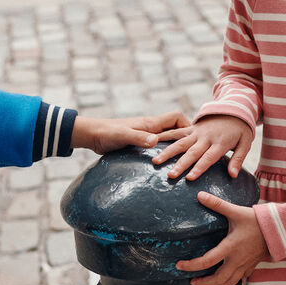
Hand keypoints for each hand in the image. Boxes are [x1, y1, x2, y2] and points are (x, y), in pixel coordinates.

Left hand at [71, 110, 191, 153]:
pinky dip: (165, 154)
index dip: (187, 126)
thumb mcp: (123, 136)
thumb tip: (156, 142)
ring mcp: (146, 136)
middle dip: (185, 139)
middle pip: (176, 129)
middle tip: (194, 154)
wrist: (91, 136)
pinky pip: (159, 147)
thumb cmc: (106, 134)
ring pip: (168, 139)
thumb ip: (139, 138)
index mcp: (151, 124)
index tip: (193, 140)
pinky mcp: (140, 144)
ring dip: (176, 148)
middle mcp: (151, 129)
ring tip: (183, 163)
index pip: (177, 118)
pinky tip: (166, 167)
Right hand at [152, 116, 253, 180]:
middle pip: (192, 153)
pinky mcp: (191, 128)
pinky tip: (152, 141)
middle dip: (180, 164)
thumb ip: (238, 159)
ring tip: (156, 161)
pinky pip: (176, 131)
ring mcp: (197, 132)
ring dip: (168, 152)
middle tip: (170, 175)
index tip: (189, 178)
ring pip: (180, 142)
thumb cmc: (241, 129)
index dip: (199, 168)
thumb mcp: (245, 143)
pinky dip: (165, 136)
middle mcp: (206, 137)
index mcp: (220, 143)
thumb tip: (233, 175)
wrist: (234, 108)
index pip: (208, 158)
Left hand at [176, 192, 267, 284]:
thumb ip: (217, 204)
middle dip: (203, 283)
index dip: (191, 266)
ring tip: (207, 282)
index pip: (206, 262)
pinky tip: (225, 276)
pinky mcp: (252, 265)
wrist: (281, 229)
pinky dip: (230, 280)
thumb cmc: (258, 220)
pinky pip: (239, 278)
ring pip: (229, 282)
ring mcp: (245, 265)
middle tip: (192, 281)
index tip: (179, 266)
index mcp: (230, 248)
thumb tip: (199, 195)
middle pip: (218, 280)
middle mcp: (237, 260)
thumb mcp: (235, 211)